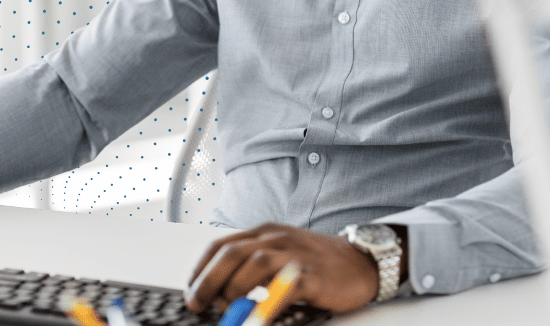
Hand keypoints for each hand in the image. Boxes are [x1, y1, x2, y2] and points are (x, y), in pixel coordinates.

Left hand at [185, 223, 379, 317]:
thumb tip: (220, 293)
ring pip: (253, 263)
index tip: (190, 289)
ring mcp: (293, 255)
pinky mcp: (312, 275)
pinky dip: (267, 304)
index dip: (200, 268)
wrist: (360, 261)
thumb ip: (253, 268)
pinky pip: (284, 288)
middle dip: (207, 280)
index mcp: (263, 233)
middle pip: (231, 253)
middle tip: (196, 303)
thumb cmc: (315, 261)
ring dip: (233, 289)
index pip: (220, 245)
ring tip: (226, 310)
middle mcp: (275, 239)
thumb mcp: (279, 254)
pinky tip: (258, 318)